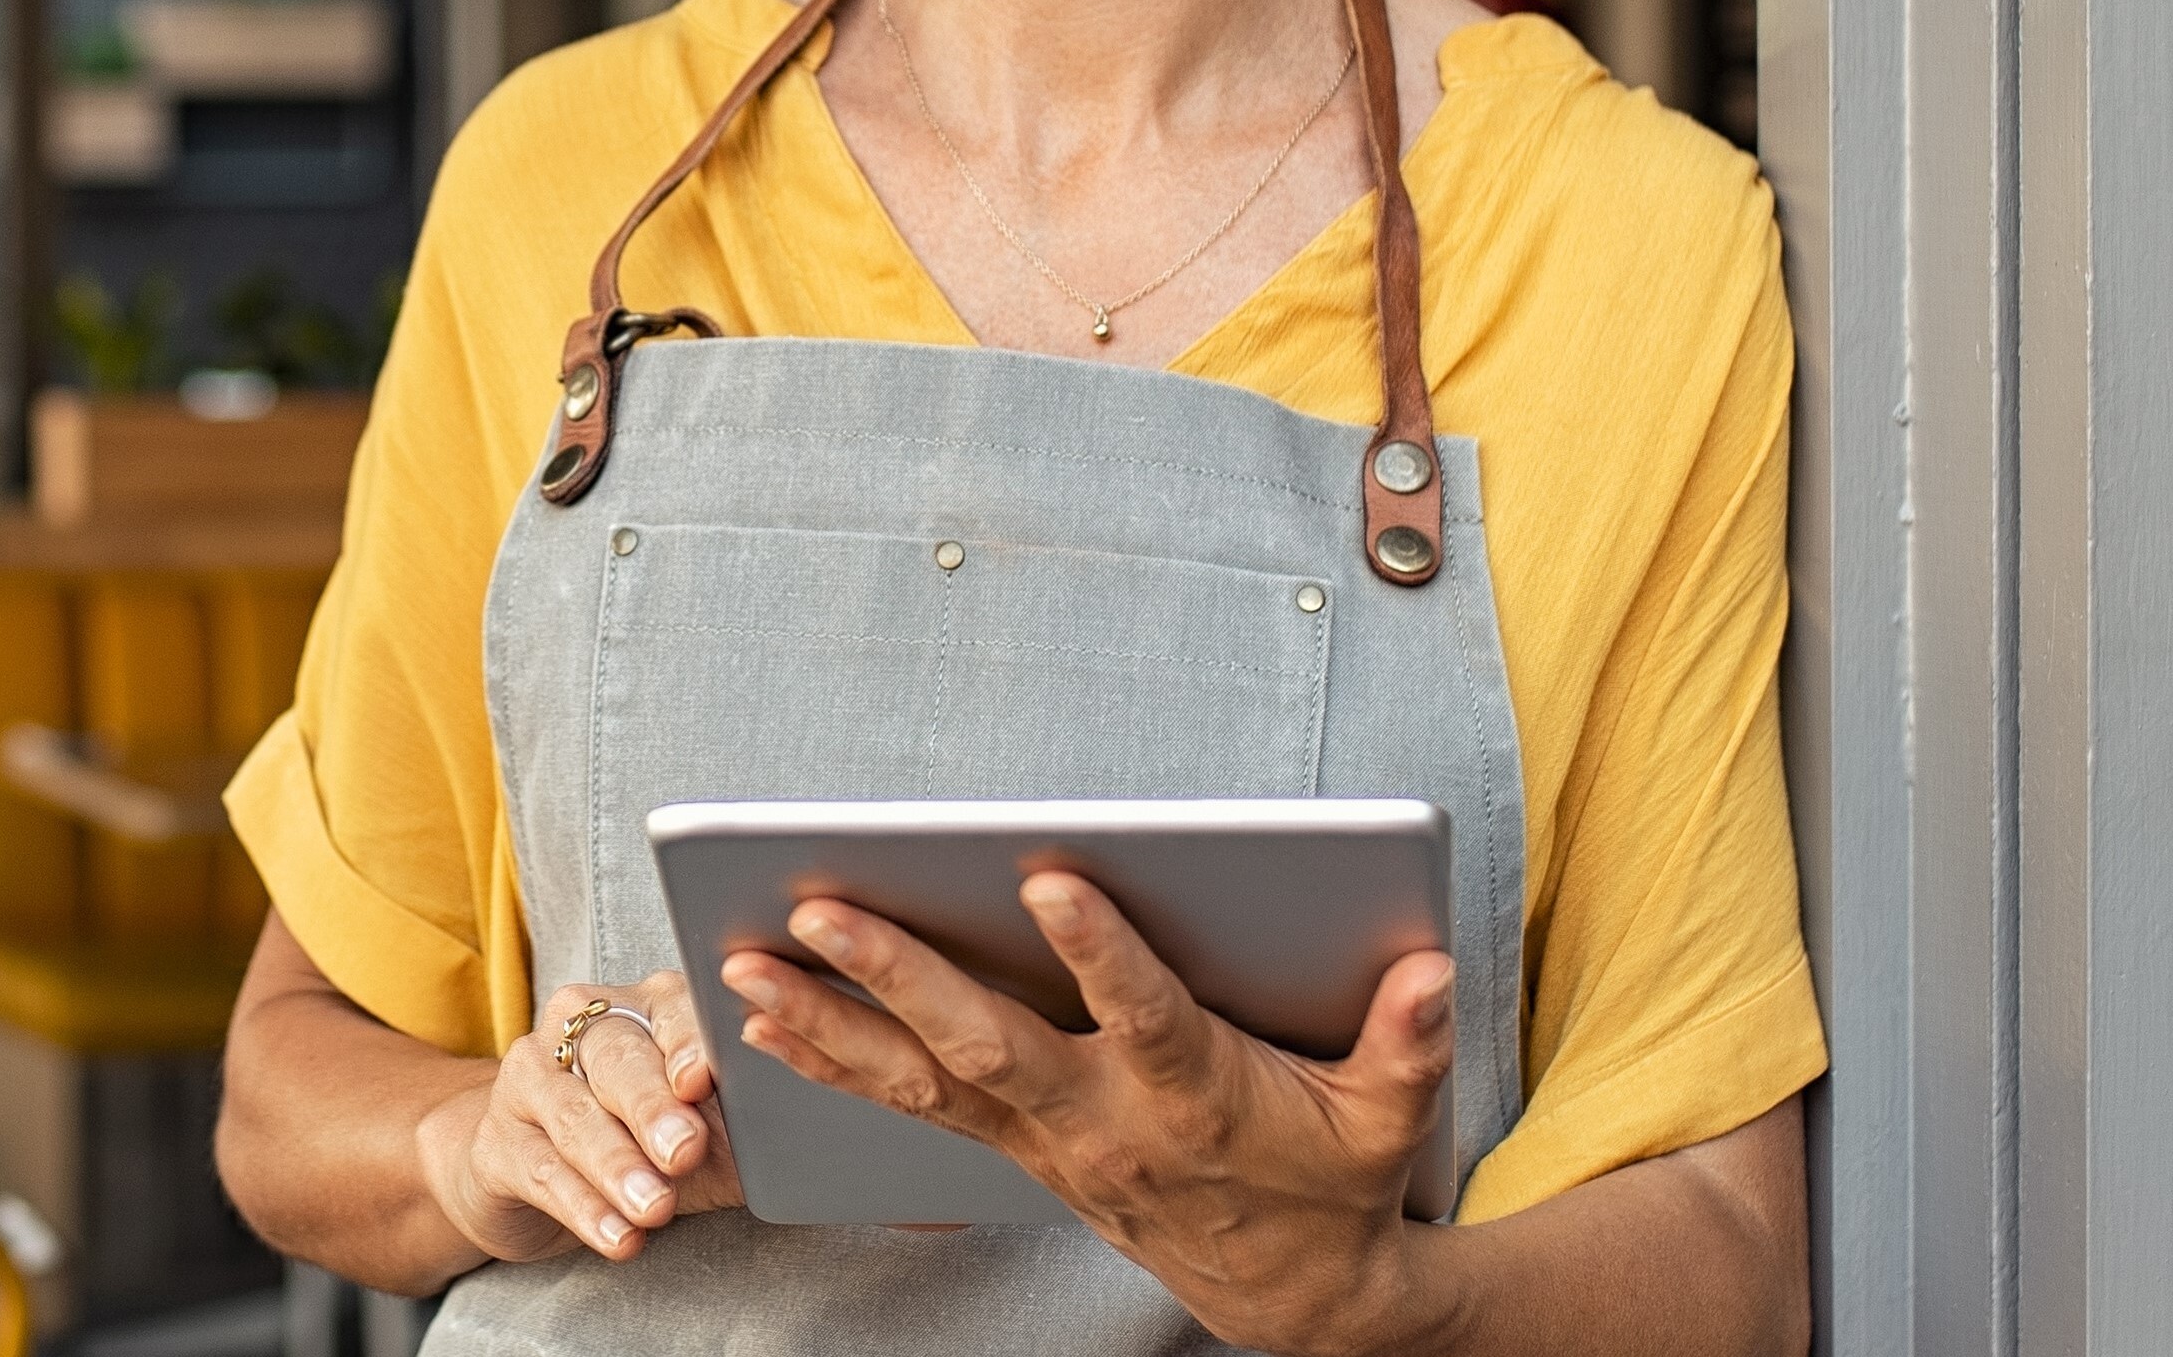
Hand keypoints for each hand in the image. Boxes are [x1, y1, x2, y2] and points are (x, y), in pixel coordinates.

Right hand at [411, 971, 740, 1265]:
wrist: (537, 1171)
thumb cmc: (644, 1142)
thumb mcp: (702, 1129)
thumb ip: (741, 1125)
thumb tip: (797, 1142)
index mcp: (644, 1008)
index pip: (670, 1010)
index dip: (686, 1043)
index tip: (702, 1082)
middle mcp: (578, 1027)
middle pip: (615, 1057)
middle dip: (652, 1107)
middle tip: (683, 1151)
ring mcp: (529, 1079)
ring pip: (574, 1115)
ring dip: (618, 1166)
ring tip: (654, 1208)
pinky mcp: (496, 1140)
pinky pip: (542, 1172)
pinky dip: (585, 1208)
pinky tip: (618, 1237)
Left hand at [723, 873, 1456, 1353]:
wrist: (1289, 1296)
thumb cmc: (1337, 1180)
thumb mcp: (1391, 1121)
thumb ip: (1408, 1044)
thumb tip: (1430, 969)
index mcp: (1195, 1097)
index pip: (1145, 1017)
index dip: (1102, 952)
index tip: (1051, 876)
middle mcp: (1100, 1120)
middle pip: (988, 1043)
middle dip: (899, 975)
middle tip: (820, 909)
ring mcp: (1044, 1139)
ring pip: (922, 1078)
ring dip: (828, 1023)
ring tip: (742, 966)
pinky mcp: (1012, 1146)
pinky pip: (906, 1104)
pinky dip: (831, 1062)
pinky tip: (760, 1021)